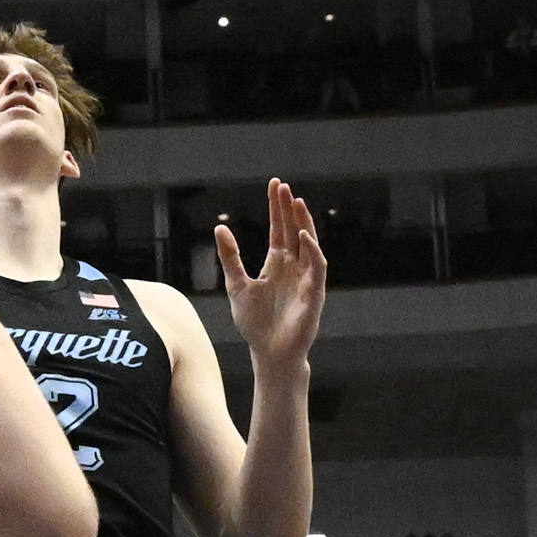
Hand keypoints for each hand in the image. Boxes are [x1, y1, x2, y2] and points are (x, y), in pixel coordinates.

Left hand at [216, 180, 324, 367]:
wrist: (269, 352)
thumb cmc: (255, 322)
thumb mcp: (236, 284)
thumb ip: (230, 257)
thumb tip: (219, 227)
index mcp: (277, 263)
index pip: (279, 228)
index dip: (277, 207)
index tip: (275, 184)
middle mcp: (294, 266)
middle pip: (294, 230)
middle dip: (290, 208)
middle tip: (284, 186)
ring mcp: (306, 278)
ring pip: (309, 244)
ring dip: (304, 223)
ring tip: (296, 202)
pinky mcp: (314, 292)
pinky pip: (317, 267)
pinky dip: (312, 250)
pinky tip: (303, 235)